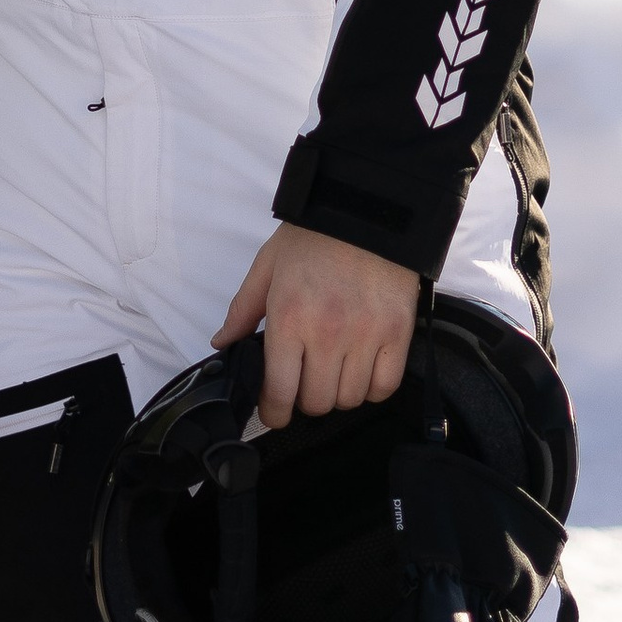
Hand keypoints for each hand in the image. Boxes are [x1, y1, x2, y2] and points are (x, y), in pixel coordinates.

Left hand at [214, 226, 419, 428]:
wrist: (367, 208)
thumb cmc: (315, 237)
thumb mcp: (268, 266)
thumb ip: (243, 310)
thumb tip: (223, 344)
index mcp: (290, 318)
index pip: (279, 391)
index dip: (272, 413)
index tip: (273, 412)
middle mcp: (328, 333)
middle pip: (316, 402)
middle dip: (304, 399)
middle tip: (303, 381)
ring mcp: (366, 336)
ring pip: (350, 399)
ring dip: (337, 393)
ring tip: (332, 371)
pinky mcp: (398, 333)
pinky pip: (384, 387)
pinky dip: (372, 388)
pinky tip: (361, 370)